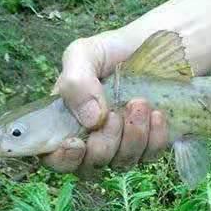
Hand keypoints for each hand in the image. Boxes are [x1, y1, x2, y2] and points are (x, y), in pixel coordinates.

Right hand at [41, 32, 168, 175]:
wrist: (154, 43)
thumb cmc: (111, 50)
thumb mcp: (83, 54)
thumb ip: (76, 82)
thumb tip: (91, 121)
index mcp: (65, 121)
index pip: (54, 157)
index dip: (62, 159)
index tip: (76, 143)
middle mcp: (91, 140)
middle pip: (89, 167)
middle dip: (104, 144)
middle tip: (115, 114)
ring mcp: (121, 146)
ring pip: (122, 163)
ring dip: (132, 137)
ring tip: (140, 103)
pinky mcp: (149, 145)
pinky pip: (150, 156)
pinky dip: (155, 138)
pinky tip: (156, 114)